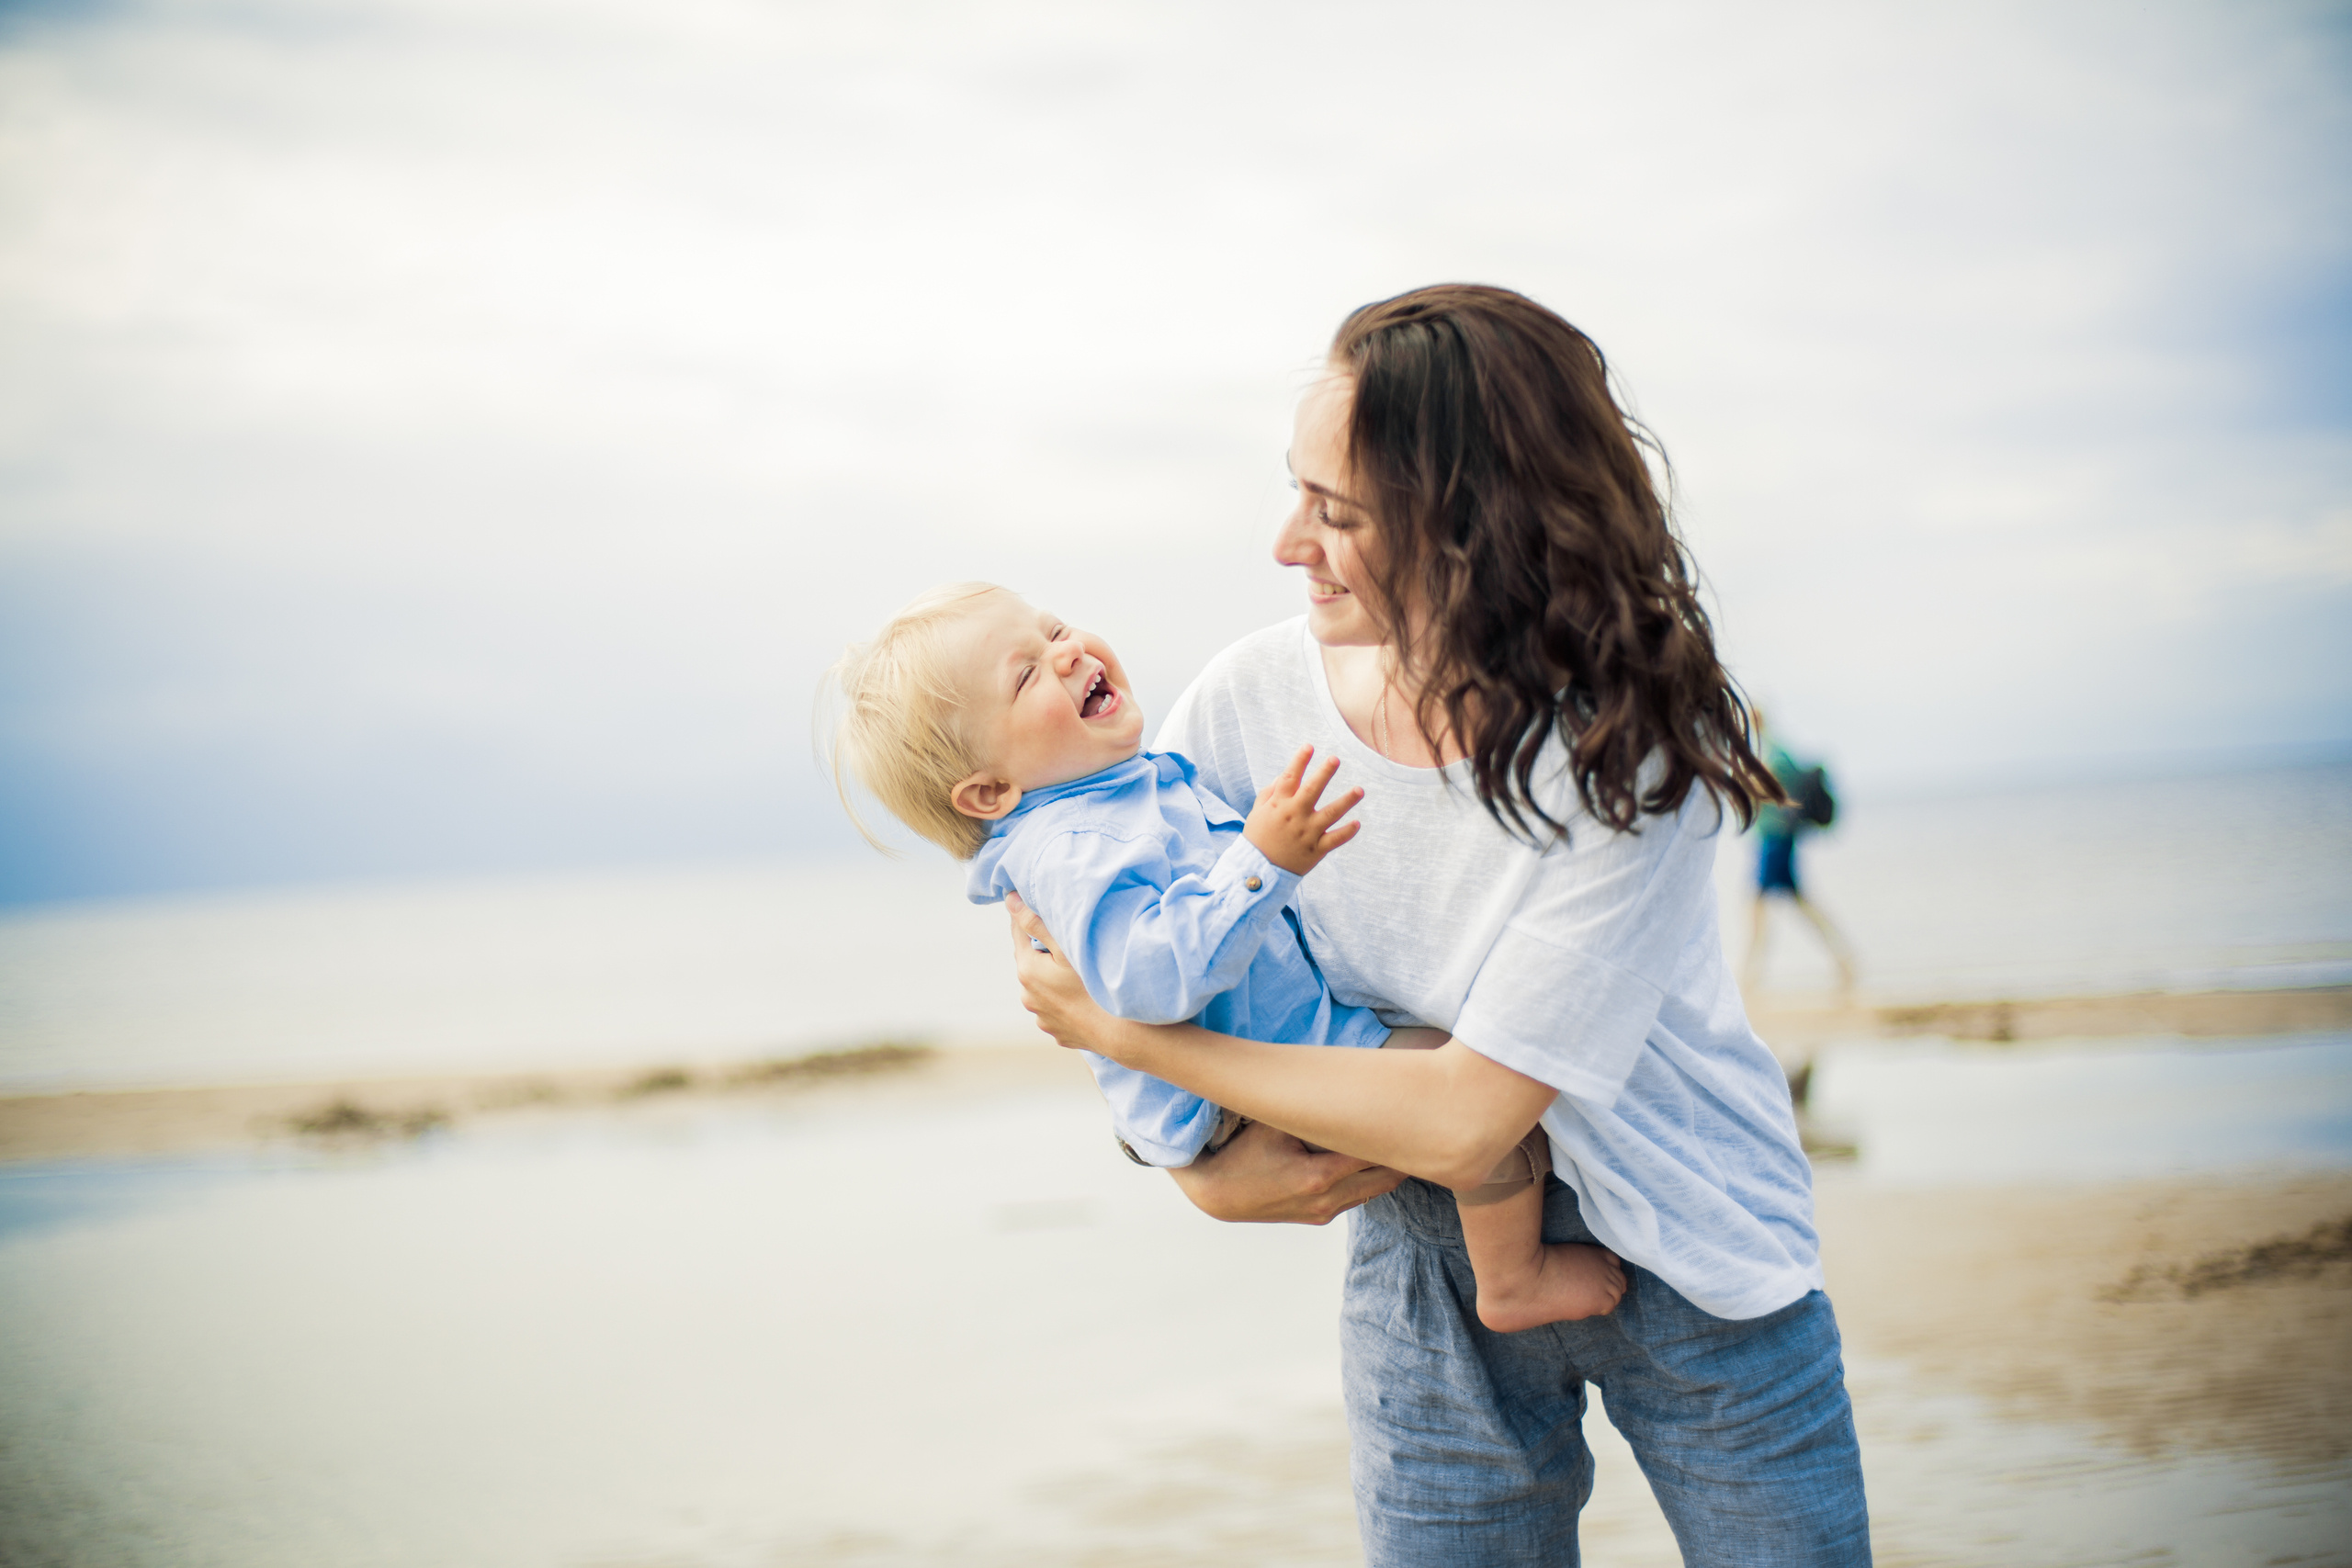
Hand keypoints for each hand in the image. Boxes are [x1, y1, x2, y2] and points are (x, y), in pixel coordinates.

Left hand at [1007, 893, 1121, 1054]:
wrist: (1117, 1033)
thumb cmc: (1094, 986)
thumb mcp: (1066, 948)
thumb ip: (1036, 922)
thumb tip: (1010, 900)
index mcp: (1027, 970)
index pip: (1018, 932)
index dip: (1027, 917)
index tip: (1038, 906)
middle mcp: (1028, 995)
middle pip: (1030, 961)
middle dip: (1043, 949)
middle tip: (1066, 941)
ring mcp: (1041, 1016)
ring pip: (1042, 986)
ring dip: (1052, 977)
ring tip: (1076, 972)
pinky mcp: (1055, 1030)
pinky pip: (1055, 1007)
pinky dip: (1063, 999)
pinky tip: (1082, 996)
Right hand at [1168, 1118, 1406, 1224]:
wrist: (1216, 1195)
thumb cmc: (1242, 1153)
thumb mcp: (1274, 1126)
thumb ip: (1309, 1112)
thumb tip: (1346, 1088)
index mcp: (1319, 1176)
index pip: (1373, 1153)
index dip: (1396, 1134)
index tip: (1414, 1114)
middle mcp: (1327, 1200)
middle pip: (1385, 1178)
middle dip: (1403, 1154)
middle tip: (1422, 1127)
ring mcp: (1324, 1212)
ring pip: (1374, 1191)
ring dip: (1390, 1169)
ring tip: (1406, 1141)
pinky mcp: (1319, 1217)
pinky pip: (1357, 1198)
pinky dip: (1370, 1180)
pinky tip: (1377, 1160)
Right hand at [1243, 746, 1363, 875]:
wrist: (1259, 871)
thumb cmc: (1258, 838)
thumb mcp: (1258, 812)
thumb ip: (1271, 792)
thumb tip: (1285, 775)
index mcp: (1279, 805)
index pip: (1290, 777)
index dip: (1299, 760)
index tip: (1309, 746)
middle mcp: (1294, 816)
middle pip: (1312, 790)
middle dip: (1324, 773)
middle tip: (1335, 759)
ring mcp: (1307, 833)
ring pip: (1330, 814)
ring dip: (1346, 801)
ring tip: (1359, 790)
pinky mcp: (1316, 850)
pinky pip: (1335, 839)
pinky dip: (1347, 832)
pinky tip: (1357, 823)